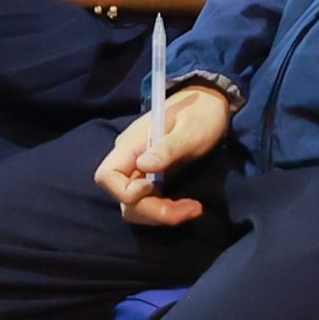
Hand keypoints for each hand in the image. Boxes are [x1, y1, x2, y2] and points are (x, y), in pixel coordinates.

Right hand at [94, 87, 230, 224]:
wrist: (210, 104)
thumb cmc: (201, 112)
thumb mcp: (191, 130)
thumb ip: (168, 147)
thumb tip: (143, 166)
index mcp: (131, 145)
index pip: (107, 176)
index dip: (125, 191)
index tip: (153, 187)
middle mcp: (130, 161)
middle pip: (124, 199)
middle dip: (153, 211)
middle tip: (190, 209)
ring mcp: (141, 172)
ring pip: (136, 207)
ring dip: (162, 215)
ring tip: (194, 209)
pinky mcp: (154, 180)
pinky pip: (150, 204)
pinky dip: (167, 211)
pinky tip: (189, 207)